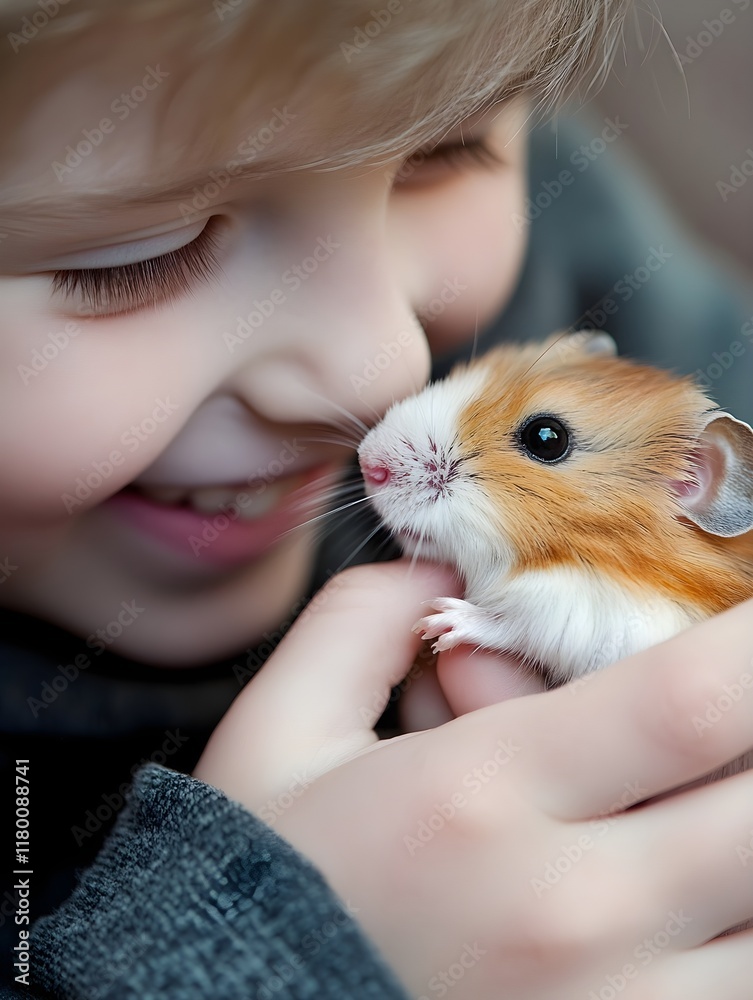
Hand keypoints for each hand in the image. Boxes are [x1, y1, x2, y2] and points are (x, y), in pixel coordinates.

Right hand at [195, 562, 752, 998]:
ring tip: (711, 793)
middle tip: (741, 702)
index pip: (686, 699)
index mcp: (482, 795)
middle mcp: (571, 910)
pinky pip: (744, 990)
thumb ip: (359, 621)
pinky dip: (742, 926)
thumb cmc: (262, 888)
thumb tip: (443, 561)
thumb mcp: (279, 733)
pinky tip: (707, 883)